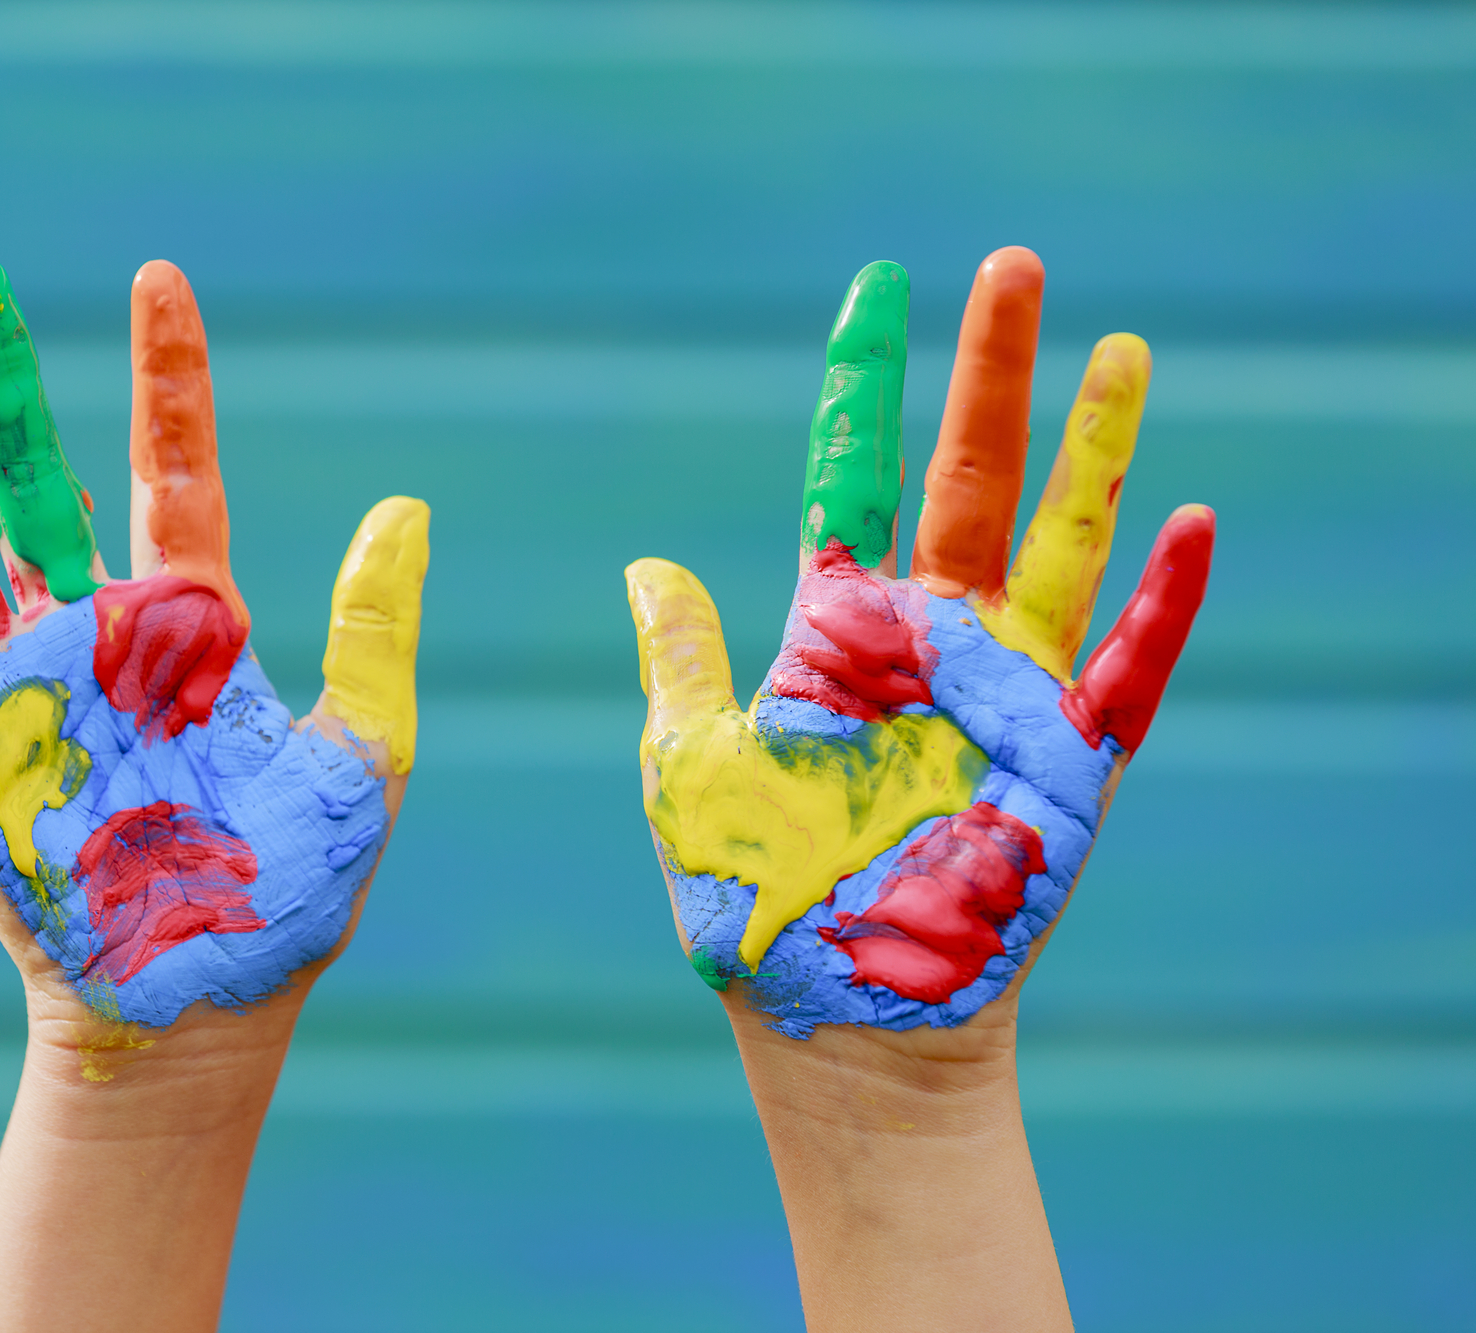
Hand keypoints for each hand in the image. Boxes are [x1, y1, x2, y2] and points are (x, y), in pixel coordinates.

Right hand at [0, 256, 429, 1046]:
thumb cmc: (291, 890)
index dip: (167, 377)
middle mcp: (100, 641)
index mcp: (192, 627)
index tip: (160, 283)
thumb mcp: (364, 750)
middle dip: (4, 387)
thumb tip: (408, 504)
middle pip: (38, 484)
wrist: (208, 1003)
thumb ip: (373, 625)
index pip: (174, 472)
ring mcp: (26, 697)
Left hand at [626, 247, 1210, 1038]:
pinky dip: (1160, 605)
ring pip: (1057, 543)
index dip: (865, 383)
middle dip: (987, 375)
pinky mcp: (1066, 762)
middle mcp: (926, 642)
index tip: (879, 287)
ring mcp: (1004, 692)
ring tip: (1120, 351)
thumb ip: (683, 659)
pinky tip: (1189, 523)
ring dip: (1093, 451)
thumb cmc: (754, 900)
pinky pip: (1125, 669)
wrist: (835, 1015)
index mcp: (833, 631)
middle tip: (1011, 266)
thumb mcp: (692, 766)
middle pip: (964, 478)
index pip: (851, 476)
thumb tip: (645, 563)